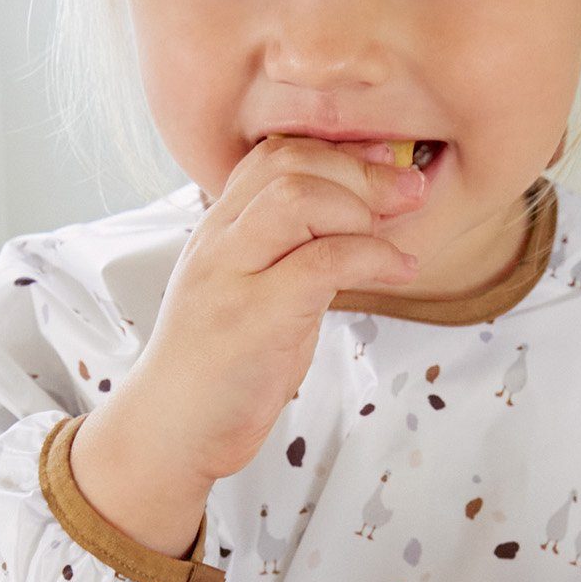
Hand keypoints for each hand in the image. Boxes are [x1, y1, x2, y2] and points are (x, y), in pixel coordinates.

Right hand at [70, 136, 426, 556]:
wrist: (171, 431)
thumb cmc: (220, 370)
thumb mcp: (253, 295)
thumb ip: (291, 256)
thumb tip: (358, 223)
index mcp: (217, 231)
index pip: (271, 155)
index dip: (335, 150)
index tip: (383, 162)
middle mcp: (217, 242)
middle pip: (288, 164)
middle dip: (360, 170)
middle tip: (409, 190)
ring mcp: (231, 277)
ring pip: (299, 200)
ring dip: (363, 207)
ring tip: (398, 231)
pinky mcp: (254, 318)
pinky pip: (323, 261)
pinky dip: (373, 257)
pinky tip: (399, 269)